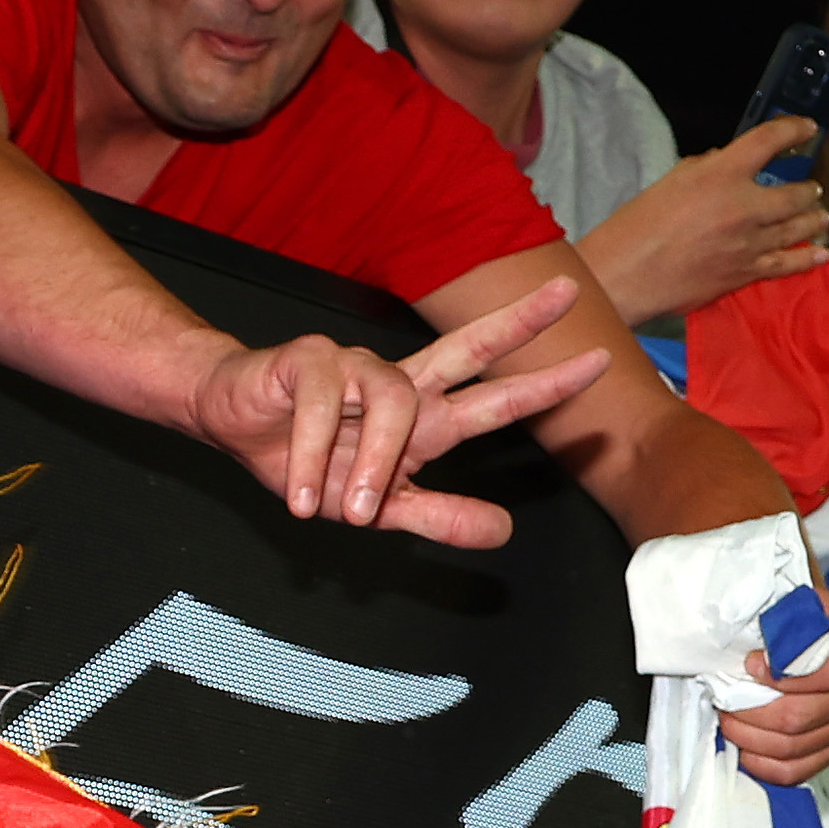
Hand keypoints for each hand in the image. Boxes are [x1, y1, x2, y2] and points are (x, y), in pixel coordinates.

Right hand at [187, 279, 611, 551]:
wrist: (232, 427)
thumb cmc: (311, 461)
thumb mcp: (382, 506)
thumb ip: (440, 517)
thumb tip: (504, 532)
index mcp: (423, 417)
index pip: (493, 395)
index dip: (542, 381)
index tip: (596, 360)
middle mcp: (399, 383)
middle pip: (466, 347)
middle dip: (518, 322)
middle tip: (566, 295)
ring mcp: (356, 365)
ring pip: (392, 400)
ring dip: (373, 463)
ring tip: (351, 510)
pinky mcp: (309, 360)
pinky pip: (322, 406)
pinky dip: (312, 457)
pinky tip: (302, 495)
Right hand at [576, 118, 828, 330]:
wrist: (630, 273)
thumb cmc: (639, 223)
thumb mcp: (673, 179)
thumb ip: (707, 167)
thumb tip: (727, 163)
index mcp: (722, 174)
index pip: (768, 141)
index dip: (793, 131)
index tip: (806, 129)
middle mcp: (744, 207)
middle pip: (794, 194)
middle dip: (808, 189)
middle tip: (813, 188)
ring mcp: (750, 243)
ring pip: (797, 228)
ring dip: (813, 219)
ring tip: (822, 215)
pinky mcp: (746, 273)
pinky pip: (787, 263)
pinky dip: (809, 258)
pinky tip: (824, 253)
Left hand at [722, 587, 828, 785]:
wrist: (818, 632)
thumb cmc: (800, 617)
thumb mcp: (798, 602)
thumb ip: (786, 617)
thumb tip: (762, 645)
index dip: (783, 675)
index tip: (751, 665)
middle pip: (802, 717)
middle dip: (754, 713)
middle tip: (725, 703)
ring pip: (795, 747)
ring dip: (752, 738)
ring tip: (729, 722)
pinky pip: (798, 771)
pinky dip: (765, 766)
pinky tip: (746, 750)